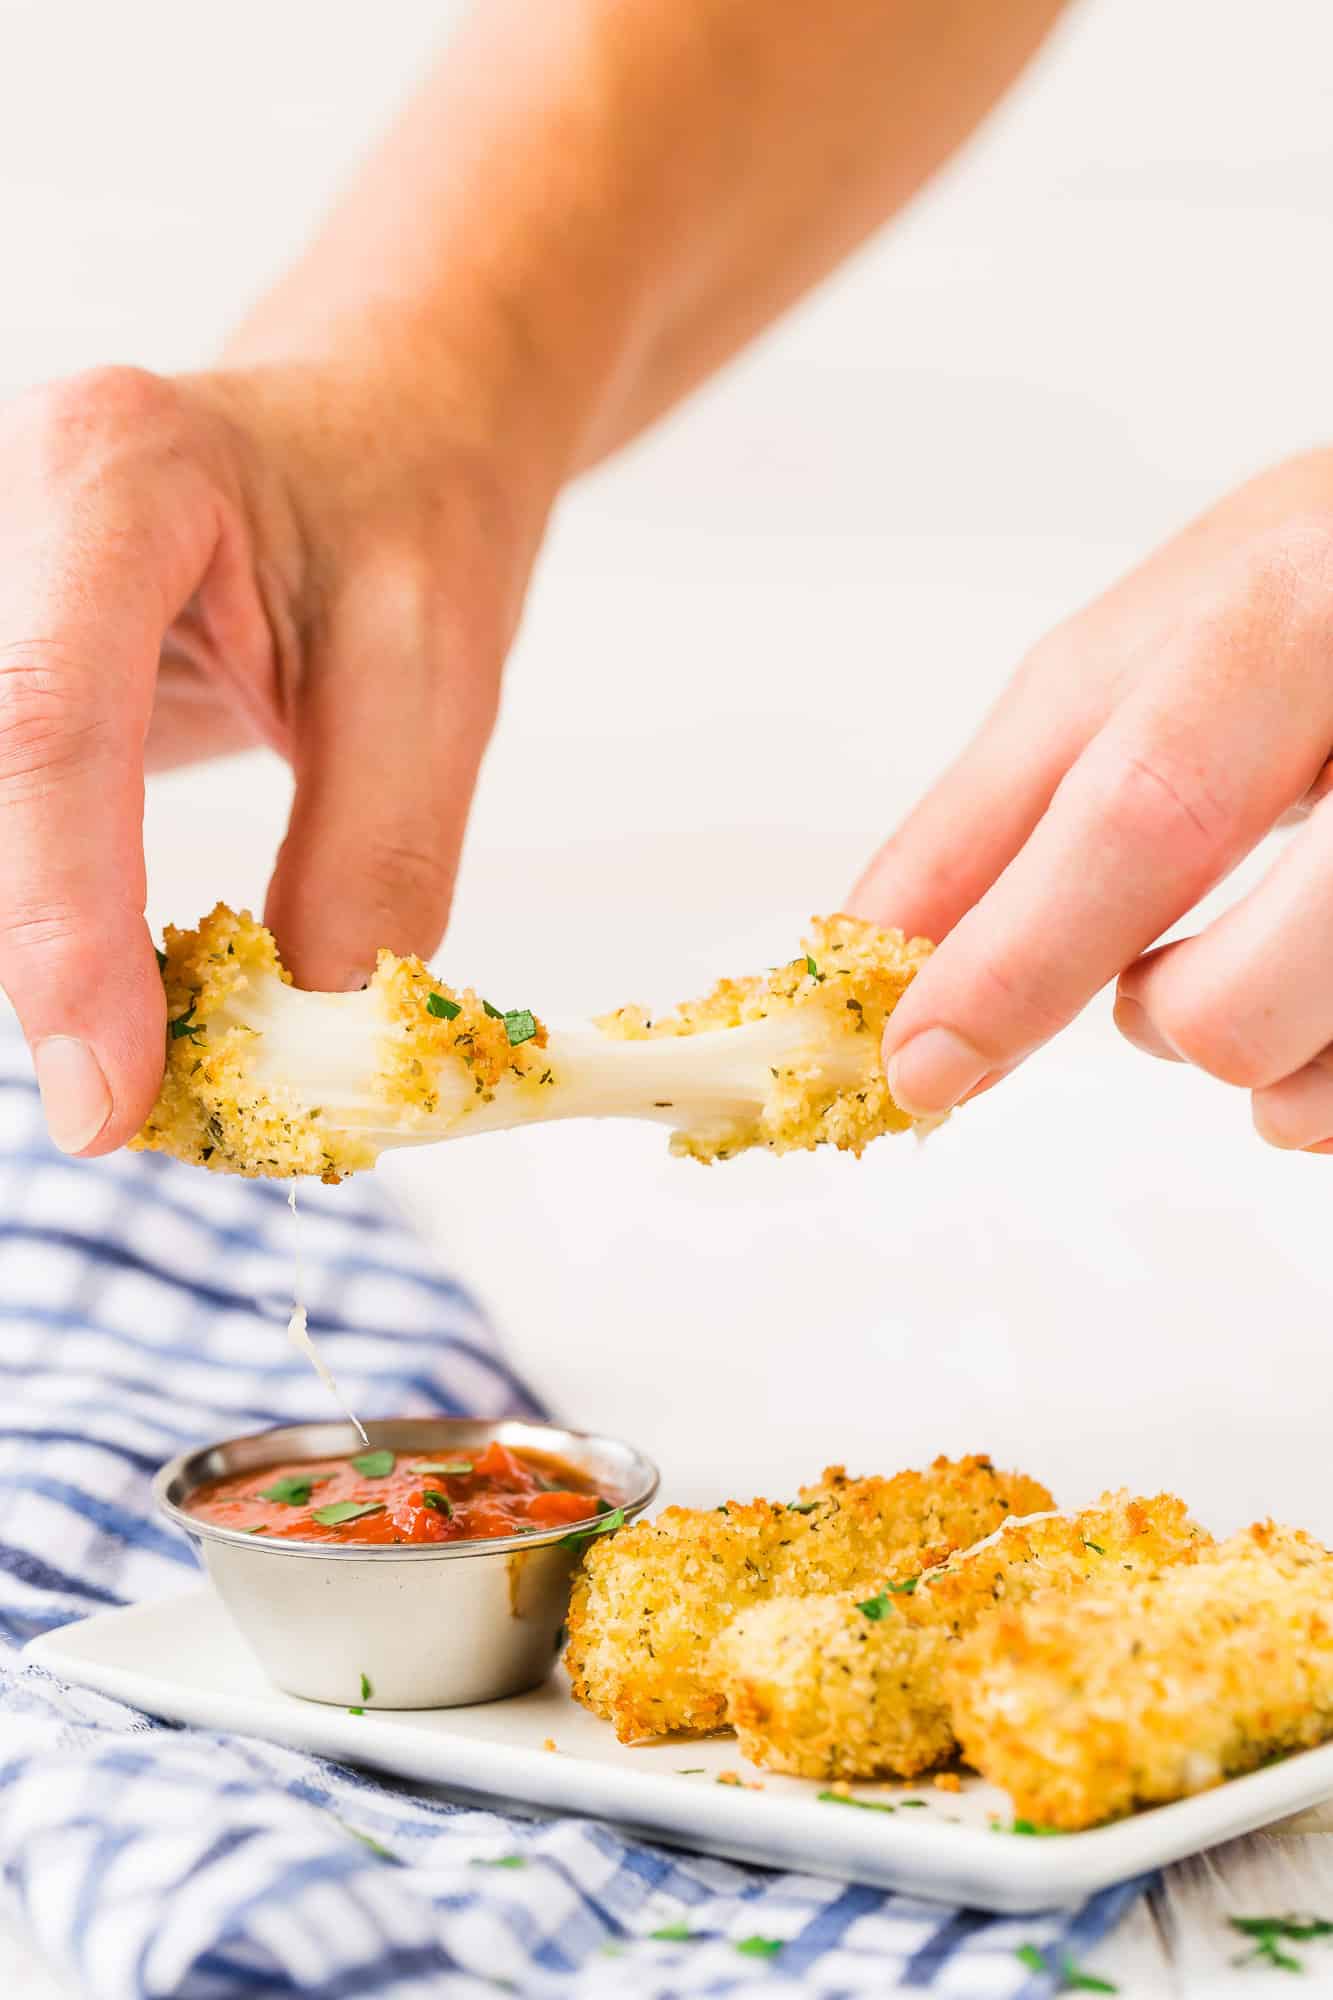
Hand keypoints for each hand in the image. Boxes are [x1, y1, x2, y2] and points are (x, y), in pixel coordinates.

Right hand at [0, 359, 551, 1155]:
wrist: (372, 425)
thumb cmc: (410, 519)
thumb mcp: (435, 681)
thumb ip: (371, 862)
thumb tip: (300, 1047)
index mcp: (115, 473)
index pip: (47, 723)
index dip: (60, 932)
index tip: (111, 1101)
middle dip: (32, 953)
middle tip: (122, 1105)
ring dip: (24, 936)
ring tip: (121, 1047)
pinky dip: (30, 901)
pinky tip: (85, 979)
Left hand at [849, 452, 1332, 1148]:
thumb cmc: (1290, 617)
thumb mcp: (1130, 666)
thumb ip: (994, 814)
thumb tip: (862, 953)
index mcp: (1289, 625)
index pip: (1143, 813)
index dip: (1015, 963)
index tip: (918, 1067)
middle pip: (1236, 997)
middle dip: (1152, 1024)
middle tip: (1141, 988)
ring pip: (1306, 1083)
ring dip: (1249, 1060)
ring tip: (1258, 954)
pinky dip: (1319, 1082)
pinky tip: (1324, 992)